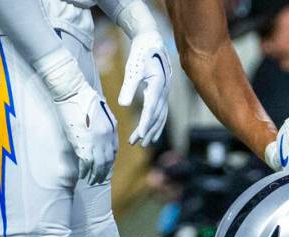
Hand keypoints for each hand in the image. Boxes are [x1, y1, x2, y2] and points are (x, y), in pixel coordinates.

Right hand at [39, 49, 118, 184]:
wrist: (72, 93)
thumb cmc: (83, 99)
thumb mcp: (100, 112)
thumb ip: (103, 125)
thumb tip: (100, 136)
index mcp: (112, 128)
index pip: (113, 150)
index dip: (109, 161)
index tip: (106, 168)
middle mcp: (107, 136)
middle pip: (107, 160)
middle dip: (103, 172)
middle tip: (99, 180)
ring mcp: (96, 141)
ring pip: (98, 164)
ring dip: (95, 175)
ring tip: (91, 181)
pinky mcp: (83, 143)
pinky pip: (86, 162)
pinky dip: (85, 170)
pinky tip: (83, 175)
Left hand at [118, 31, 170, 146]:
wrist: (151, 40)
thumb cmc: (140, 53)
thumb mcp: (133, 68)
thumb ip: (128, 87)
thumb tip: (123, 105)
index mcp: (158, 85)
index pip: (151, 110)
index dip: (145, 125)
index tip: (138, 136)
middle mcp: (164, 91)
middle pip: (157, 116)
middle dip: (147, 131)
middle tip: (137, 143)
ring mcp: (166, 92)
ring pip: (161, 115)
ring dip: (153, 129)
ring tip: (145, 142)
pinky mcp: (163, 91)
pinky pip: (162, 110)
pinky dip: (157, 122)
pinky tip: (151, 129)